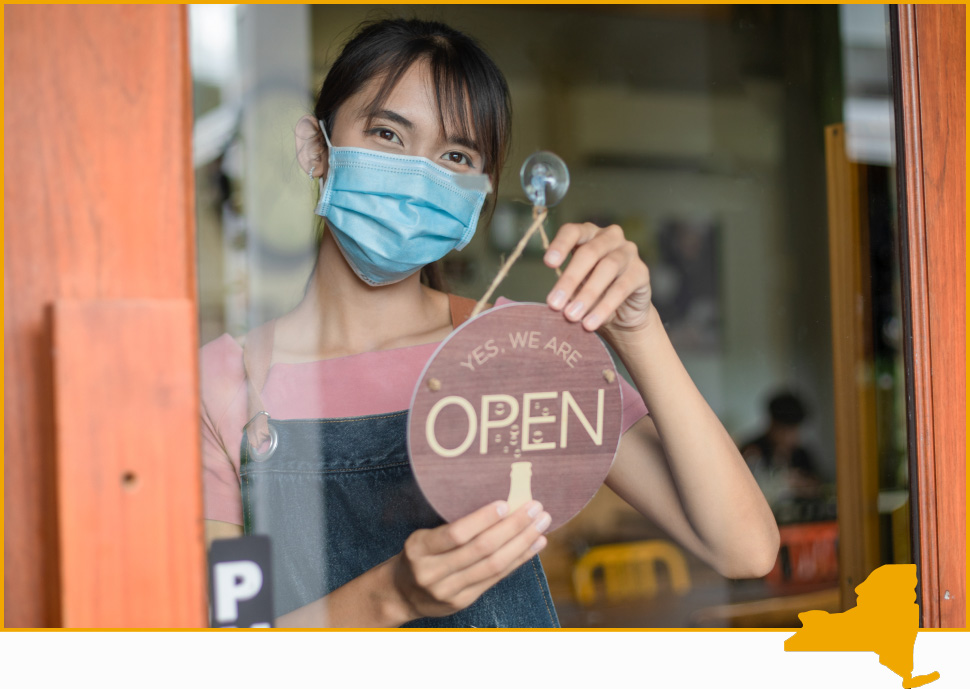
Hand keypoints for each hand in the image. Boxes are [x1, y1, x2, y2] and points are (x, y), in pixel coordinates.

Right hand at [391, 500, 550, 620]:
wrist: (401, 593)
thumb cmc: (419, 555)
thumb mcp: (423, 537)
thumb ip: (452, 527)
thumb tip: (498, 504)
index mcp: (419, 549)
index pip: (455, 534)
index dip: (482, 519)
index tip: (505, 503)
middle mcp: (432, 573)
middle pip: (481, 550)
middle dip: (512, 528)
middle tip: (535, 509)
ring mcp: (448, 591)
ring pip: (493, 566)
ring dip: (522, 544)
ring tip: (541, 526)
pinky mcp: (463, 602)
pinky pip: (496, 579)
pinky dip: (518, 560)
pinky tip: (534, 546)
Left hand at [544, 223, 652, 333]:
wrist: (623, 312)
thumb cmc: (593, 293)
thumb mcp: (575, 288)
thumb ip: (566, 290)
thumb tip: (555, 303)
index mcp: (588, 234)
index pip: (572, 232)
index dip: (560, 245)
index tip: (548, 263)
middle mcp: (610, 237)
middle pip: (589, 252)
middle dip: (570, 279)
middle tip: (554, 304)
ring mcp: (628, 252)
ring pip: (607, 268)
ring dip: (587, 294)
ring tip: (571, 316)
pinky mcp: (641, 271)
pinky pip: (622, 287)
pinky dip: (604, 307)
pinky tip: (591, 323)